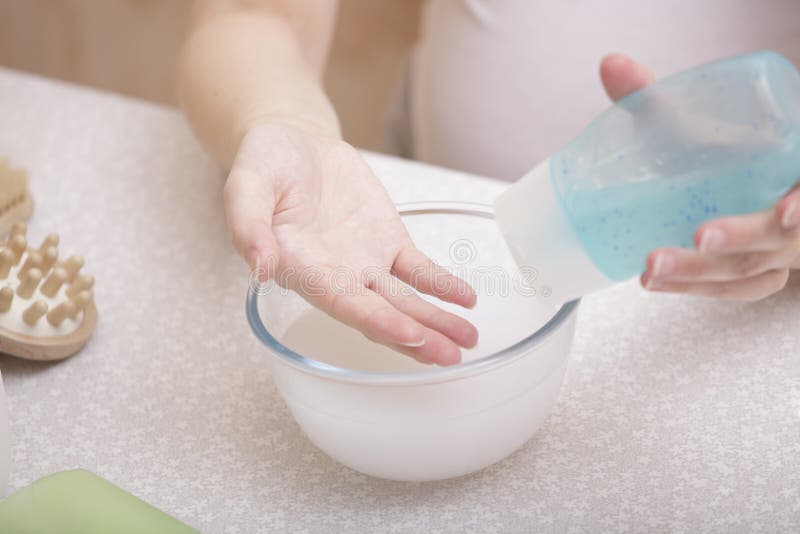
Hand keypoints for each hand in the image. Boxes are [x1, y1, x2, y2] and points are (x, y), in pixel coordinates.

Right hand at [225, 119, 477, 363]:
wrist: (294, 142)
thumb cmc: (264, 164)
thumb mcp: (245, 183)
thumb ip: (248, 224)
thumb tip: (258, 266)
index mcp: (300, 270)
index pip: (342, 305)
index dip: (377, 321)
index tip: (410, 335)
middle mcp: (335, 277)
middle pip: (380, 314)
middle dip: (416, 338)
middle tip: (449, 355)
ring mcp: (364, 263)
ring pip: (404, 300)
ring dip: (435, 321)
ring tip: (467, 338)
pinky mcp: (387, 242)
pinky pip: (419, 271)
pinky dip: (442, 285)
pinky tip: (466, 301)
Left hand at [600, 54, 799, 299]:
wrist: (738, 182)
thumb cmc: (721, 148)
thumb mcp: (696, 121)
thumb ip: (655, 97)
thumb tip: (611, 65)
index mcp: (793, 166)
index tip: (783, 213)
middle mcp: (796, 213)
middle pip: (780, 236)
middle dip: (740, 238)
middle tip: (699, 238)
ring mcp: (781, 250)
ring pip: (753, 270)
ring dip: (704, 274)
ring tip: (652, 269)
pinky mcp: (760, 273)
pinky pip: (737, 290)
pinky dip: (698, 289)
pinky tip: (657, 284)